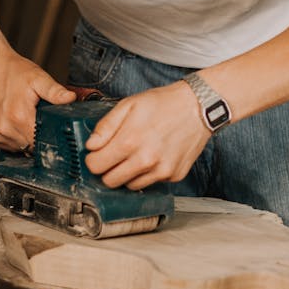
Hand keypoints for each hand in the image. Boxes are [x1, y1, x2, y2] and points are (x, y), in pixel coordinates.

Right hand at [0, 39, 74, 149]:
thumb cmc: (12, 71)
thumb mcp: (38, 78)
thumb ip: (55, 92)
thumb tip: (71, 99)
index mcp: (18, 117)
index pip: (40, 143)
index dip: (48, 138)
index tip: (49, 128)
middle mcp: (3, 128)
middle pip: (29, 147)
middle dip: (35, 135)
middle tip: (34, 117)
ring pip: (16, 147)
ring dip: (22, 137)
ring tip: (21, 117)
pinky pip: (3, 144)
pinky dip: (9, 137)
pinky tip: (10, 121)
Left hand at [84, 83, 209, 189]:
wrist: (197, 107)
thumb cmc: (163, 103)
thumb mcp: (128, 105)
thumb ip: (105, 127)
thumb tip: (91, 146)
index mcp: (129, 141)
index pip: (95, 166)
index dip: (93, 159)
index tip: (98, 153)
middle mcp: (145, 160)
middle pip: (110, 182)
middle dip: (108, 170)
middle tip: (115, 155)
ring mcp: (161, 171)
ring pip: (130, 185)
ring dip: (128, 173)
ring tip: (137, 153)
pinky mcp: (174, 175)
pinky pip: (151, 182)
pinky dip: (148, 173)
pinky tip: (154, 155)